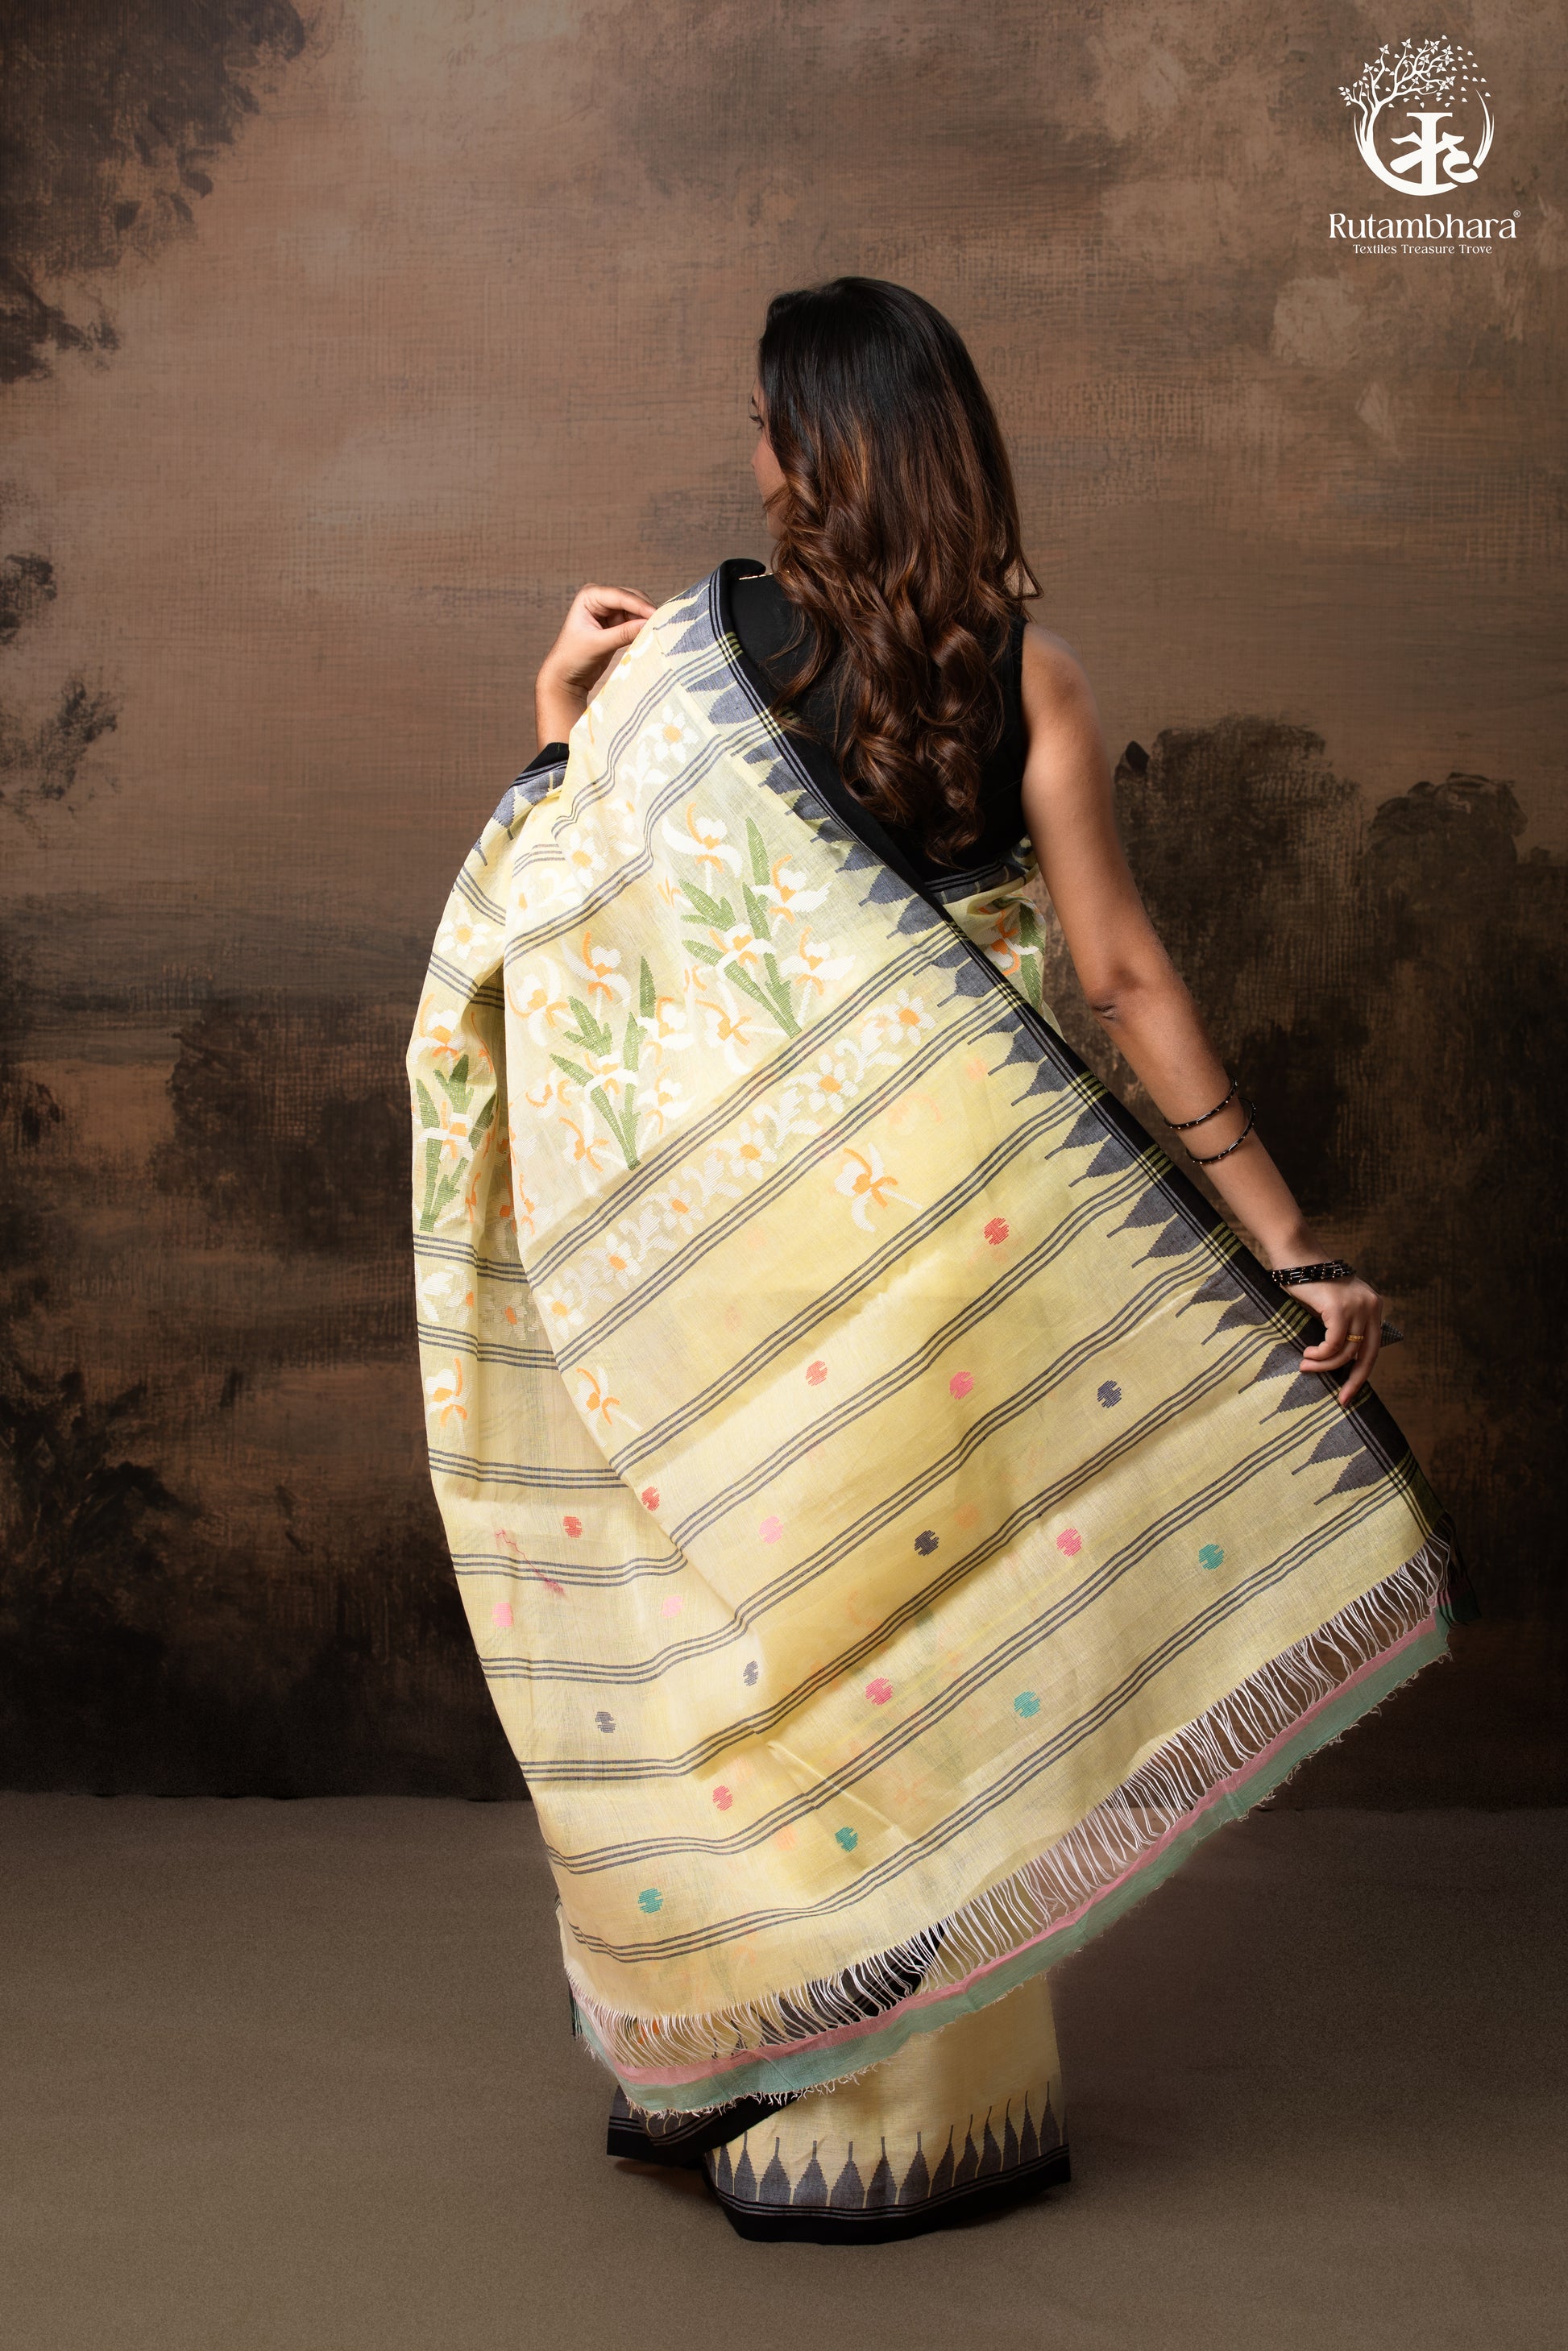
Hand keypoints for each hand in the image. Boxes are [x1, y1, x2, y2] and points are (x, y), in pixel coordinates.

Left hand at [535, 584, 653, 746]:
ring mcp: (608, 610)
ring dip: (645, 620)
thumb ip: (623, 634)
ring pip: (636, 610)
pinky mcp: (615, 623)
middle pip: (631, 599)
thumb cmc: (573, 657)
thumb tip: (649, 625)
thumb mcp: (598, 645)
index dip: (640, 605)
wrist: (565, 676)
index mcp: (590, 596)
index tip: (657, 616)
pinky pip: (634, 622)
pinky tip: (650, 636)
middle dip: (645, 611)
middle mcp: (600, 598)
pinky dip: (642, 628)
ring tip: (658, 632)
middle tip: (663, 624)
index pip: (620, 596)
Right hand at [1287, 1274, 1383, 1407]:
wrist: (1295, 1257)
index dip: (1361, 1374)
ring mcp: (1357, 1306)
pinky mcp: (1340, 1308)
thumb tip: (1339, 1362)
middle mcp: (1371, 1306)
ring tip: (1306, 1366)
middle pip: (1368, 1355)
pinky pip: (1334, 1343)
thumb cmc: (1307, 1283)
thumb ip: (1342, 1327)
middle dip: (1354, 1381)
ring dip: (1325, 1364)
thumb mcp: (1332, 1307)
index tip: (1348, 1393)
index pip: (1372, 1348)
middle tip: (1342, 1399)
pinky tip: (1308, 1354)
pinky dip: (1321, 1354)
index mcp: (1373, 1307)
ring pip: (1347, 1351)